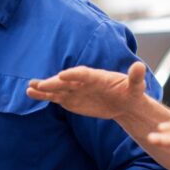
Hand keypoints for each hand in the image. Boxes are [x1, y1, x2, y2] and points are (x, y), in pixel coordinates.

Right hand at [27, 62, 147, 119]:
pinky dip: (44, 96)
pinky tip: (31, 93)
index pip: (83, 74)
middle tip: (39, 84)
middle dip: (53, 83)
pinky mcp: (70, 99)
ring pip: (57, 88)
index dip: (74, 75)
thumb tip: (139, 66)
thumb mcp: (136, 86)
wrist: (124, 102)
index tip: (63, 75)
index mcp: (97, 76)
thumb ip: (135, 77)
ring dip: (44, 88)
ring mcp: (75, 89)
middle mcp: (83, 81)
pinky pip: (55, 97)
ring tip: (30, 88)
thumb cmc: (131, 92)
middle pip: (66, 81)